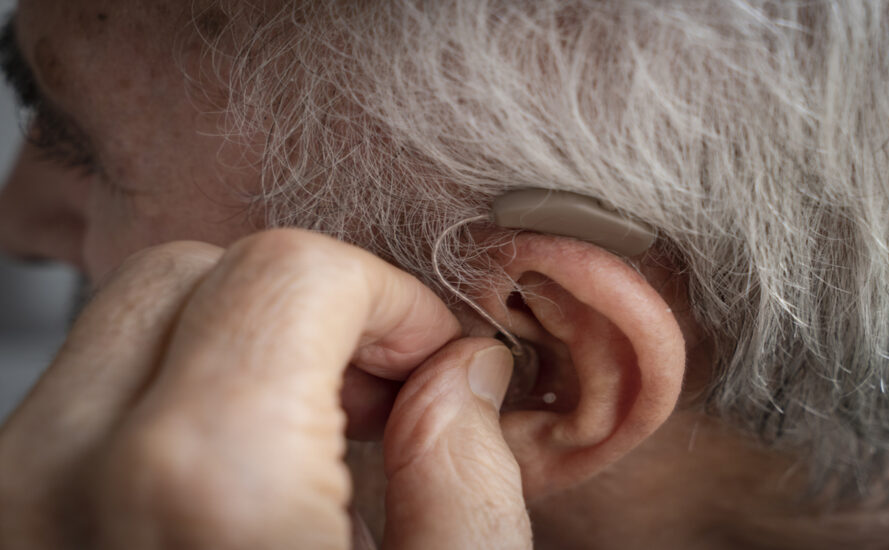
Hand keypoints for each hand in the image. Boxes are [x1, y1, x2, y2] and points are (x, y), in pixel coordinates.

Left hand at [0, 229, 530, 548]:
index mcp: (207, 484)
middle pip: (192, 272)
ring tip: (310, 448)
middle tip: (376, 395)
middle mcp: (67, 479)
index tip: (429, 358)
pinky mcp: (3, 526)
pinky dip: (172, 407)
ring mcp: (11, 503)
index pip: (289, 271)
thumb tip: (462, 381)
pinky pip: (84, 407)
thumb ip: (471, 484)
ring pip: (123, 329)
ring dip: (235, 351)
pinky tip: (239, 488)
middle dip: (305, 309)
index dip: (387, 298)